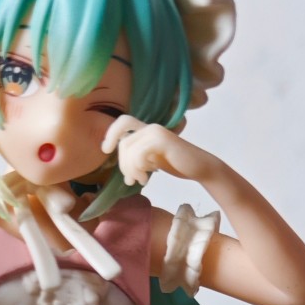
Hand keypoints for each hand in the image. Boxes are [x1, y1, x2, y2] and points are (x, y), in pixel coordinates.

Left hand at [101, 116, 218, 186]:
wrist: (199, 167)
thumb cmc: (176, 164)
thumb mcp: (151, 161)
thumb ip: (137, 160)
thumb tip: (123, 170)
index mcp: (147, 130)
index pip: (122, 123)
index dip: (110, 134)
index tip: (105, 150)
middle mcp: (150, 128)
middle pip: (123, 143)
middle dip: (123, 165)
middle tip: (131, 180)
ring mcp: (156, 132)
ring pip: (129, 150)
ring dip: (131, 170)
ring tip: (140, 180)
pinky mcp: (162, 140)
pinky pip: (139, 154)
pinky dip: (139, 169)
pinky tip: (147, 178)